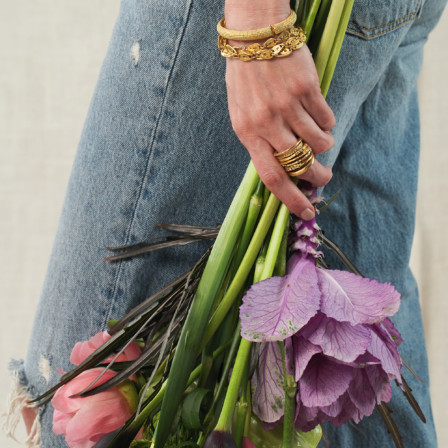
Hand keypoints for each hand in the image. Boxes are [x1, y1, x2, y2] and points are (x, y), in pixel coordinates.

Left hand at [225, 6, 334, 219]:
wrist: (253, 40)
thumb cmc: (245, 81)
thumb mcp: (241, 116)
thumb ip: (258, 142)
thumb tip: (283, 168)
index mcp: (247, 134)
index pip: (271, 178)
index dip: (290, 200)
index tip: (306, 212)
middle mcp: (267, 124)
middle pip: (300, 166)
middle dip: (318, 178)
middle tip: (325, 178)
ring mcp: (287, 107)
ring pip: (318, 143)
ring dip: (324, 146)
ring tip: (321, 139)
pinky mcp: (306, 89)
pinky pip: (326, 118)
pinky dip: (327, 123)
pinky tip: (319, 115)